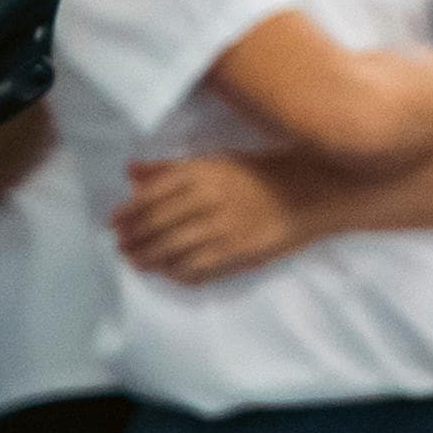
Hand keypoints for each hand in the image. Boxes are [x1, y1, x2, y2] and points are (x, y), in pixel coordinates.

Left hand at [114, 156, 309, 281]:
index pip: (149, 196)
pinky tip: (170, 272)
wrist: (317, 190)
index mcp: (202, 172)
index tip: (115, 223)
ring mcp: (224, 227)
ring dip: (148, 259)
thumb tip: (131, 172)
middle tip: (122, 247)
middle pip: (155, 225)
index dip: (127, 213)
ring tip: (138, 262)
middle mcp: (208, 198)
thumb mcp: (220, 159)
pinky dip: (177, 273)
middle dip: (133, 239)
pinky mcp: (239, 251)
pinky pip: (197, 268)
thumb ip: (173, 167)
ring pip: (171, 250)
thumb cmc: (266, 172)